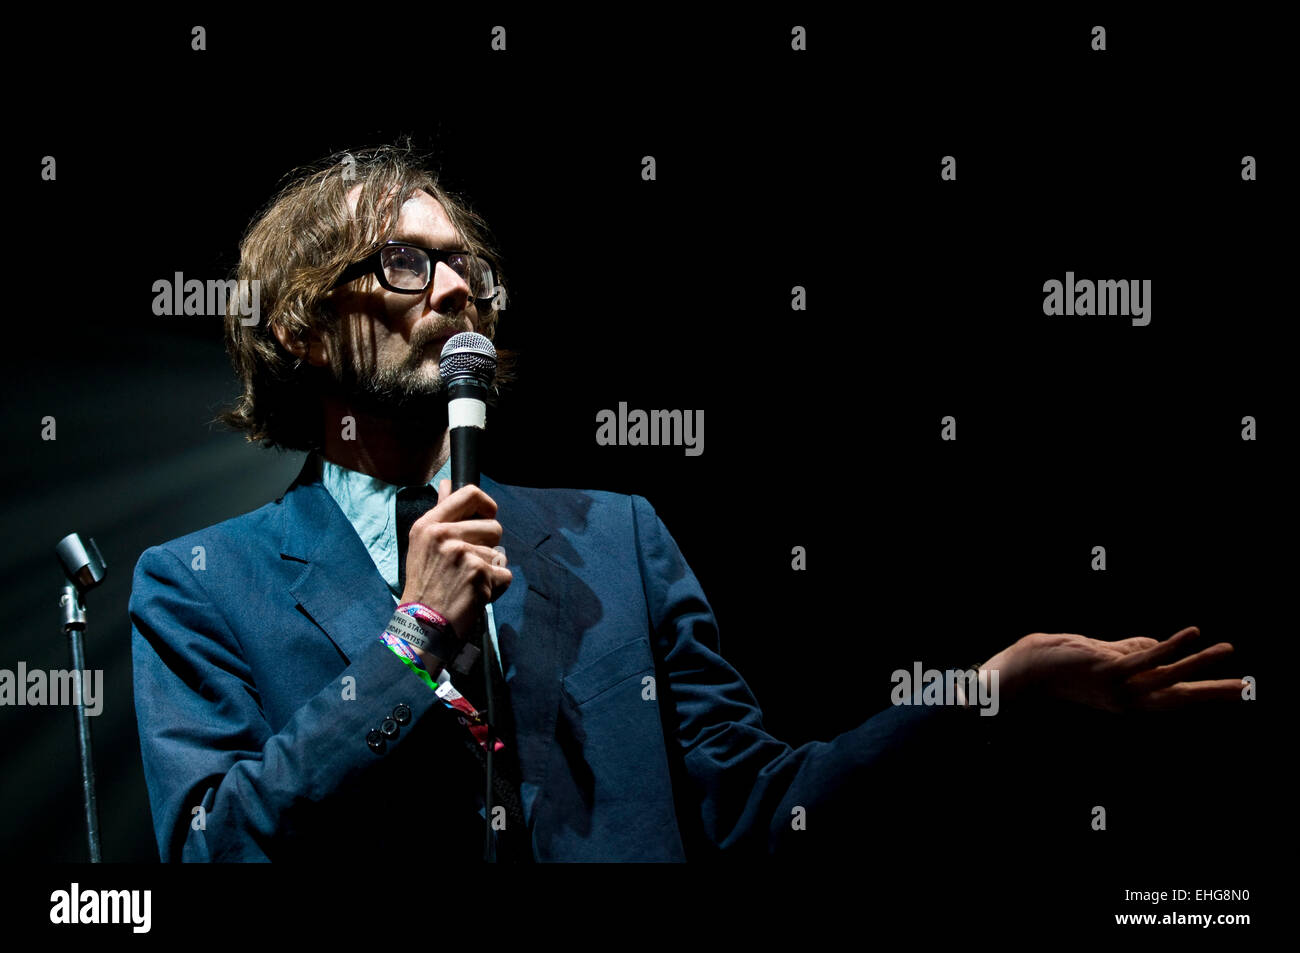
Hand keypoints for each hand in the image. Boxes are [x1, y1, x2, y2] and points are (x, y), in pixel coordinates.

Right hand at [398, 479, 511, 648]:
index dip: (486, 505)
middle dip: (490, 546)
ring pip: (499, 554)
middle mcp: (445, 535)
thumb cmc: (424, 586)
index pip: (470, 493)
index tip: (486, 518)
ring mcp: (463, 554)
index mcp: (429, 525)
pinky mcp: (479, 574)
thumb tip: (446, 483)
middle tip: (470, 565)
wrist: (422, 625)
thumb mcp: (423, 545)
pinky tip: (474, 596)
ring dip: (490, 571)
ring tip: (467, 584)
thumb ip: (440, 513)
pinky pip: (504, 575)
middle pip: (494, 526)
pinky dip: (495, 589)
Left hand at [980, 627, 1241, 712]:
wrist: (1026, 670)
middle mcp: (1127, 701)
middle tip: (1247, 688)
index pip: (1173, 699)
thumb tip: (1158, 645)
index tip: (1235, 692)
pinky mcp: (1109, 671)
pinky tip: (1193, 633)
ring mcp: (1119, 688)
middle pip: (1180, 697)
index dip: (1204, 694)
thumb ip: (1130, 652)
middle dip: (1214, 692)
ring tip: (1228, 649)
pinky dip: (1171, 646)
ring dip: (1200, 662)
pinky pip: (1146, 658)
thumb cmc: (1061, 662)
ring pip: (1168, 676)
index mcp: (1128, 701)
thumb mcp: (1103, 658)